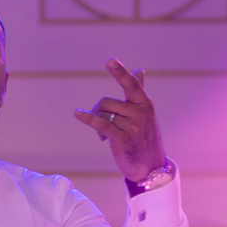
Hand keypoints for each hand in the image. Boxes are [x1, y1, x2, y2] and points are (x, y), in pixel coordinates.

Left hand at [73, 59, 167, 181]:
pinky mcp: (123, 139)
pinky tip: (78, 114)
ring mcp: (133, 126)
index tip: (109, 61)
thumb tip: (139, 70)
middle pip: (107, 102)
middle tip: (100, 123)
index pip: (131, 84)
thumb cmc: (144, 137)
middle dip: (98, 111)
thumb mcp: (144, 113)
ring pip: (103, 115)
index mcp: (145, 103)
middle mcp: (141, 112)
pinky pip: (102, 124)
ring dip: (98, 124)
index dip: (120, 72)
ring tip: (105, 136)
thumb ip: (139, 92)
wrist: (149, 166)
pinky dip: (88, 119)